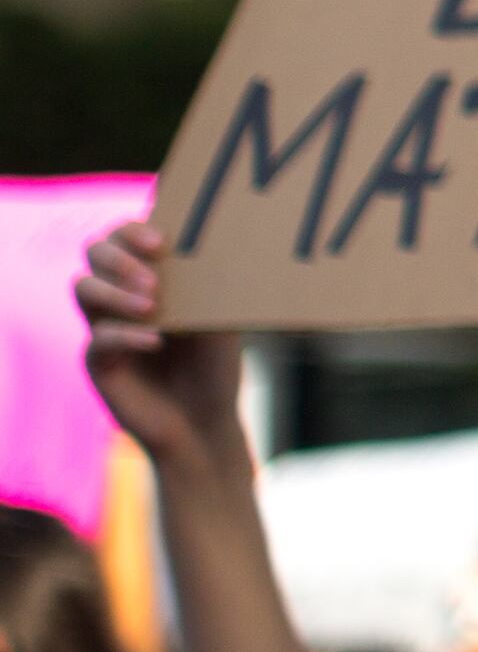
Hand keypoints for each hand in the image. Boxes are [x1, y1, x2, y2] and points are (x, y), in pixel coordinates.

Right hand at [74, 219, 248, 478]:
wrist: (207, 421)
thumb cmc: (216, 366)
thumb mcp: (221, 320)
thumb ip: (211, 287)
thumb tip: (221, 248)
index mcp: (150, 276)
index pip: (125, 235)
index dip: (134, 230)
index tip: (162, 242)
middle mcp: (120, 295)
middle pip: (94, 251)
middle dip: (120, 257)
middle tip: (153, 278)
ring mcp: (104, 326)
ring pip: (83, 287)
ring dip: (116, 291)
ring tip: (153, 306)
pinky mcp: (99, 361)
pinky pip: (98, 338)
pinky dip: (125, 335)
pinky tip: (156, 340)